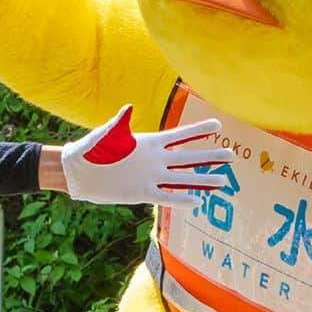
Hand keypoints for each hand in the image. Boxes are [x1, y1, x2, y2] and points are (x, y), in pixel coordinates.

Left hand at [61, 105, 234, 206]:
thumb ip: (119, 125)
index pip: (179, 135)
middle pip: (188, 158)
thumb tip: (127, 109)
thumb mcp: (105, 134)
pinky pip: (166, 196)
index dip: (198, 129)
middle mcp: (154, 160)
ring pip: (182, 178)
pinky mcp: (142, 193)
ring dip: (202, 180)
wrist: (79, 172)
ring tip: (223, 181)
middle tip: (232, 155)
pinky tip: (197, 201)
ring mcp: (150, 177)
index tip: (218, 124)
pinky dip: (181, 199)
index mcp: (149, 143)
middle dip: (210, 156)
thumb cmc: (91, 149)